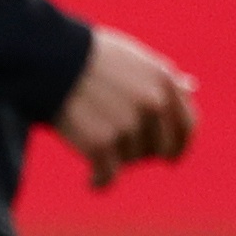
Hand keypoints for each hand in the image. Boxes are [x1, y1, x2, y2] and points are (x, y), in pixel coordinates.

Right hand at [56, 28, 197, 192]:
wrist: (45, 59)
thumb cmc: (83, 55)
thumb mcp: (131, 57)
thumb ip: (159, 76)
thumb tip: (191, 87)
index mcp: (163, 80)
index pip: (187, 126)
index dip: (178, 144)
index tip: (167, 155)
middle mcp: (152, 103)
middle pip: (160, 148)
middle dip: (143, 153)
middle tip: (122, 153)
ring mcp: (128, 124)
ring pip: (131, 160)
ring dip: (115, 159)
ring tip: (93, 147)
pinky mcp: (101, 143)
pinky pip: (108, 176)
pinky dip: (100, 180)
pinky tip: (92, 180)